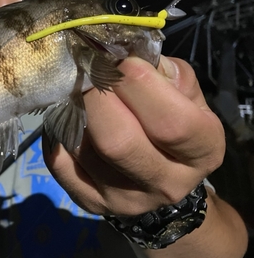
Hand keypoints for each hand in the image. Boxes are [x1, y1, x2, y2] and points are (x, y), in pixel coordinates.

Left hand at [43, 55, 224, 215]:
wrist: (160, 174)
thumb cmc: (173, 122)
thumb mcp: (185, 95)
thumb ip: (165, 73)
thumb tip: (124, 55)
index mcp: (201, 152)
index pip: (171, 123)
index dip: (140, 85)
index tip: (120, 60)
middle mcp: (167, 184)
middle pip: (118, 142)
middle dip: (97, 96)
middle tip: (89, 70)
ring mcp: (125, 200)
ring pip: (84, 151)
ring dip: (72, 110)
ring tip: (75, 88)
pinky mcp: (91, 202)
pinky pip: (60, 163)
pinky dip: (56, 132)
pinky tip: (65, 114)